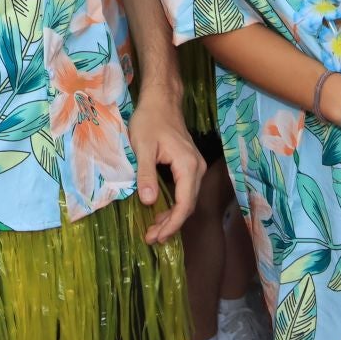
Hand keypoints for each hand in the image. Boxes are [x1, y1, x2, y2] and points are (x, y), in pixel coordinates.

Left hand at [128, 91, 204, 242]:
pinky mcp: (190, 165)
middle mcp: (197, 168)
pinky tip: (160, 212)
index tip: (157, 236)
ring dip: (172, 217)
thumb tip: (149, 202)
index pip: (185, 203)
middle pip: (188, 205)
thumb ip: (146, 174)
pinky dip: (174, 205)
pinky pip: (185, 191)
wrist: (161, 100)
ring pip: (187, 199)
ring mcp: (196, 167)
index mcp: (188, 165)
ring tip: (154, 231)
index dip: (172, 223)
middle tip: (151, 238)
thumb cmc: (150, 120)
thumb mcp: (143, 147)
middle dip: (171, 224)